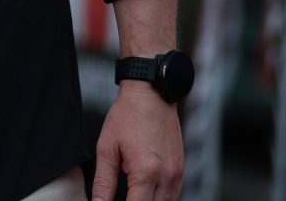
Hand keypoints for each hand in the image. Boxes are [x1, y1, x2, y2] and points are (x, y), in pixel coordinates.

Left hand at [91, 83, 183, 200]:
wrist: (151, 95)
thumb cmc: (127, 117)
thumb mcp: (107, 148)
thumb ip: (103, 181)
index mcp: (146, 172)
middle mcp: (167, 177)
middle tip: (124, 196)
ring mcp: (178, 175)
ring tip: (133, 195)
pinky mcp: (181, 170)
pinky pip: (174, 196)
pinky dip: (161, 200)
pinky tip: (146, 195)